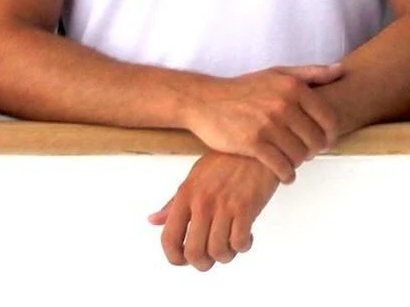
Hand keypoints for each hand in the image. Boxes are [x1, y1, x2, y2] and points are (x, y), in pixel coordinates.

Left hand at [149, 152, 280, 270]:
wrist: (256, 146)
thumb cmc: (225, 161)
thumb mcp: (195, 177)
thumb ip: (173, 203)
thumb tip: (153, 221)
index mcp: (185, 195)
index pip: (169, 238)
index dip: (174, 258)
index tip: (184, 260)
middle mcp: (202, 202)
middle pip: (194, 253)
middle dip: (203, 263)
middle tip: (212, 258)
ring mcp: (224, 205)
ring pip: (218, 251)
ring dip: (226, 255)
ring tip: (231, 245)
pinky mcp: (246, 207)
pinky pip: (240, 242)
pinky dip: (243, 246)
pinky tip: (245, 236)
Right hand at [180, 64, 345, 182]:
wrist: (205, 101)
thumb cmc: (244, 89)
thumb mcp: (277, 73)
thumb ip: (311, 73)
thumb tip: (341, 70)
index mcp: (294, 87)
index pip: (328, 120)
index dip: (329, 135)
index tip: (322, 142)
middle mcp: (283, 104)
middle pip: (316, 141)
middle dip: (313, 151)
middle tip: (305, 153)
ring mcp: (268, 124)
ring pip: (300, 156)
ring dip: (299, 163)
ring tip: (292, 161)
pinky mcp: (253, 143)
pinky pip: (281, 167)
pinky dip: (286, 175)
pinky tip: (284, 174)